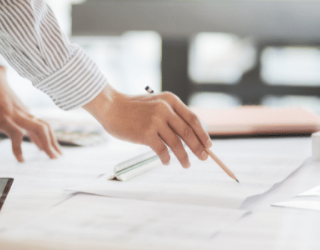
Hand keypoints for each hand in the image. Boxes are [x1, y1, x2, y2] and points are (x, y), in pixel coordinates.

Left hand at [0, 65, 61, 161]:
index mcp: (1, 116)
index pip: (16, 133)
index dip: (19, 147)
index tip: (21, 160)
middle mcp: (16, 114)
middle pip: (38, 128)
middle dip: (48, 144)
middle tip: (54, 159)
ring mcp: (24, 112)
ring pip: (43, 125)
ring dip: (52, 140)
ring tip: (58, 155)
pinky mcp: (27, 111)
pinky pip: (40, 124)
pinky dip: (47, 136)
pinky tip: (48, 146)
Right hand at [84, 85, 211, 167]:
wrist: (111, 107)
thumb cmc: (133, 108)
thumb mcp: (156, 104)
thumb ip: (171, 115)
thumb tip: (189, 136)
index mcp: (170, 100)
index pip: (193, 119)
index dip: (203, 133)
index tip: (208, 145)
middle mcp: (165, 109)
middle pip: (188, 132)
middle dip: (198, 147)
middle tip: (204, 158)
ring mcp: (155, 121)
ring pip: (177, 144)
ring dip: (184, 157)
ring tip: (187, 165)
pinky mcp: (146, 134)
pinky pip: (162, 150)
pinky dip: (166, 158)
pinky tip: (166, 162)